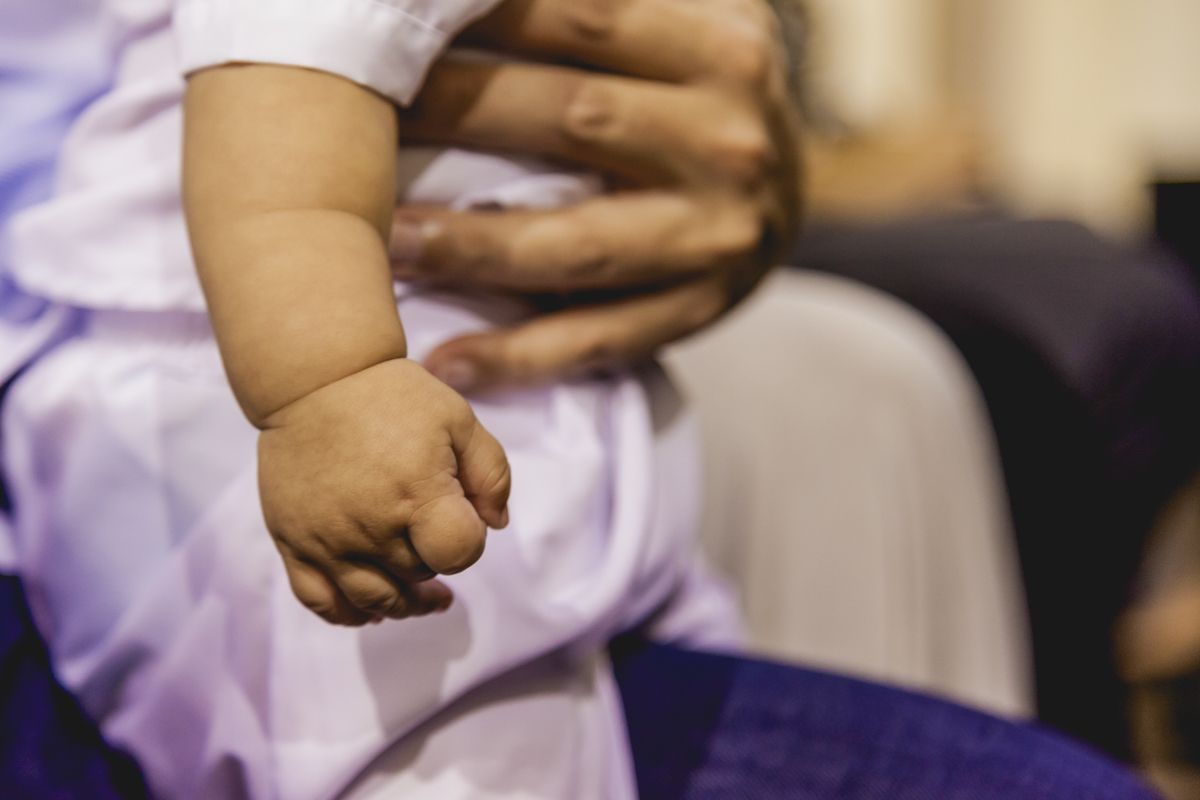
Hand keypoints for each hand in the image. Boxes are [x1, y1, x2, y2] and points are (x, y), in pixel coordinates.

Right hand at [257, 359, 510, 624]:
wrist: (317, 379)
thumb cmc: (394, 396)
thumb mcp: (460, 420)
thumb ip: (491, 473)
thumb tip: (495, 524)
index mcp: (417, 490)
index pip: (458, 553)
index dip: (469, 544)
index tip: (461, 521)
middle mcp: (371, 523)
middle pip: (417, 576)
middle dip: (435, 562)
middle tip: (435, 540)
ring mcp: (328, 537)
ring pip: (374, 600)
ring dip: (403, 604)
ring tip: (419, 597)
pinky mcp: (294, 540)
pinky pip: (320, 600)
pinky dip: (347, 613)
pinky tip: (369, 609)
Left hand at [390, 0, 803, 392]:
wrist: (784, 193)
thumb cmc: (701, 94)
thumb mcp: (686, 21)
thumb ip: (612, 8)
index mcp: (724, 48)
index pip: (590, 15)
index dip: (491, 12)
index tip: (405, 18)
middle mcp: (730, 142)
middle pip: (573, 119)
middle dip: (459, 113)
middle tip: (361, 118)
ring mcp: (718, 238)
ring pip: (579, 245)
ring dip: (473, 246)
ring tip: (385, 242)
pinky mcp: (699, 312)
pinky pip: (602, 340)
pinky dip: (522, 356)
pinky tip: (447, 362)